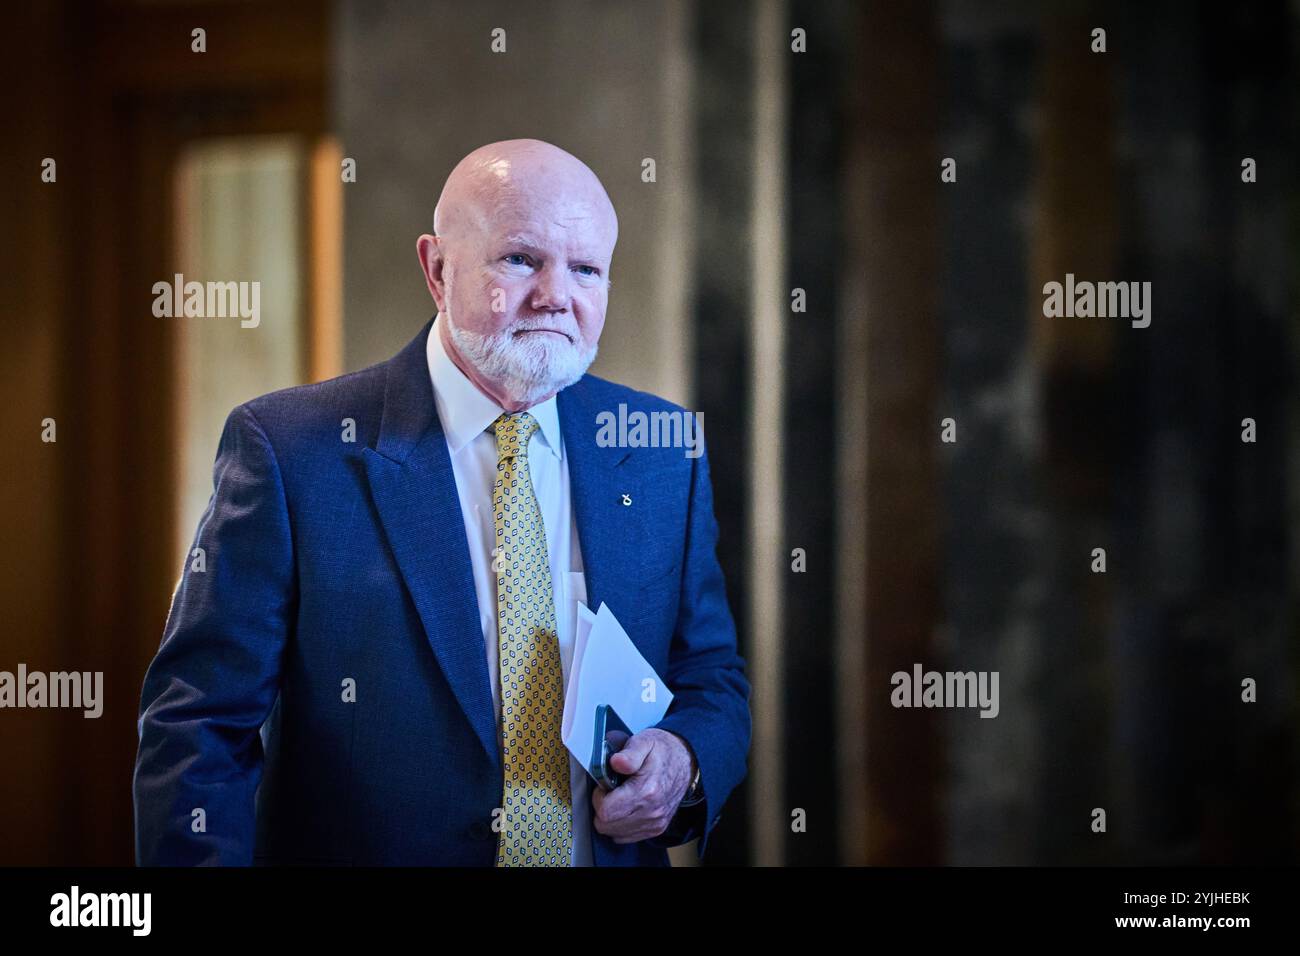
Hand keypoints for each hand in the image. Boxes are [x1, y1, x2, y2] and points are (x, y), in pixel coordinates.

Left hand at [591, 728, 695, 843]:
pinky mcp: (656, 829)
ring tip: (619, 797)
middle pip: (606, 826)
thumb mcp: (644, 741)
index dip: (598, 797)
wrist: (686, 762)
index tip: (605, 784)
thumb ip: (629, 753)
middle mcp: (652, 811)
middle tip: (610, 790)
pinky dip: (620, 824)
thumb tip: (616, 762)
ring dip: (611, 817)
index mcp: (647, 790)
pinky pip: (625, 837)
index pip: (606, 811)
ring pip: (615, 833)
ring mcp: (655, 822)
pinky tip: (626, 807)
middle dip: (601, 808)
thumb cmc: (662, 751)